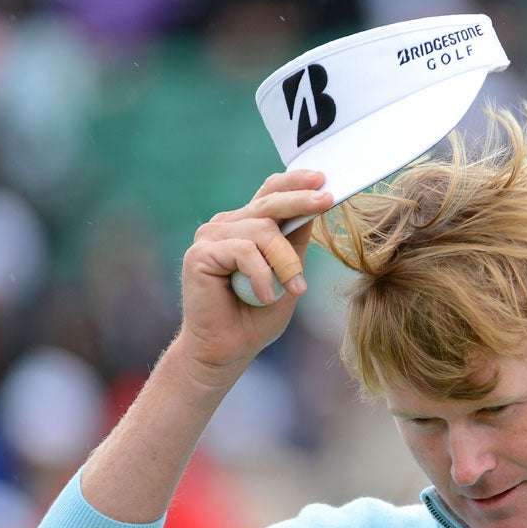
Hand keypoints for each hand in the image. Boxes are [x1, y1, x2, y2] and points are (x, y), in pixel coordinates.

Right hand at [176, 169, 333, 373]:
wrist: (227, 349)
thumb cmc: (257, 316)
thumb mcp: (289, 276)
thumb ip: (297, 246)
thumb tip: (313, 211)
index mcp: (247, 226)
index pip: (271, 193)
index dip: (295, 182)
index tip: (322, 178)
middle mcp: (227, 225)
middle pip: (269, 203)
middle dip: (301, 201)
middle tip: (326, 200)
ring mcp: (211, 237)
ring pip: (262, 231)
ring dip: (285, 262)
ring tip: (292, 290)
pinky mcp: (200, 254)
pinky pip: (244, 252)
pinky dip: (261, 276)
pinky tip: (263, 297)